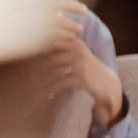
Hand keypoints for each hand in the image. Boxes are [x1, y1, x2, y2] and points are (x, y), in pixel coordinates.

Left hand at [40, 9, 124, 126]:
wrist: (107, 84)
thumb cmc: (87, 69)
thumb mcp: (78, 55)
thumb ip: (63, 49)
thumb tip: (37, 48)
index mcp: (76, 44)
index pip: (53, 44)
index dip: (40, 53)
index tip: (29, 63)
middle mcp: (78, 51)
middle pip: (52, 58)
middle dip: (40, 68)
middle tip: (30, 77)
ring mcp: (81, 64)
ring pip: (56, 72)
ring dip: (45, 81)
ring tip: (37, 87)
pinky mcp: (83, 78)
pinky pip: (63, 84)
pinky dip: (54, 90)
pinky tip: (49, 94)